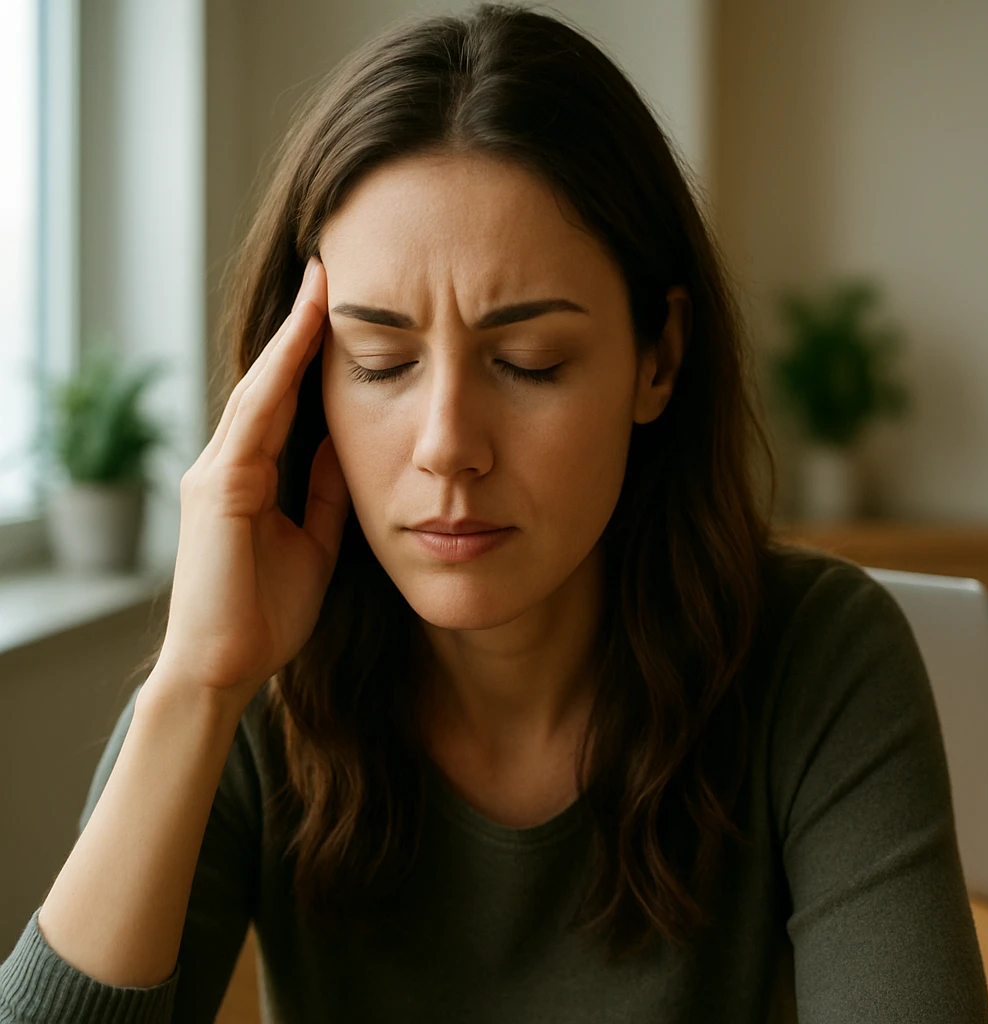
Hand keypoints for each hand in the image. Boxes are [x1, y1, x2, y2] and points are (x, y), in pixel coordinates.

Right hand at [154, 259, 349, 704]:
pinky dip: (278, 376)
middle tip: (332, 266)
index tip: (345, 304)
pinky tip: (303, 338)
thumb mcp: (315, 542)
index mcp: (250, 475)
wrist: (226, 668)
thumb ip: (324, 493)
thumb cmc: (266, 614)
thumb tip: (347, 446)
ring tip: (324, 282)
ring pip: (261, 387)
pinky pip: (254, 419)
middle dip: (302, 325)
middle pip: (270, 379)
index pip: (286, 398)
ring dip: (292, 334)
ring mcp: (215, 471)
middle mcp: (226, 462)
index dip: (312, 350)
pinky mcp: (217, 488)